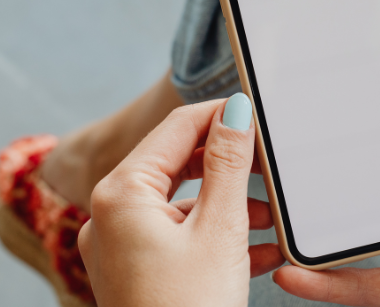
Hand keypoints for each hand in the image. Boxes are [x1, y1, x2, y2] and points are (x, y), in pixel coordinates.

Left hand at [78, 95, 284, 306]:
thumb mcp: (219, 228)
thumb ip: (228, 164)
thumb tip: (235, 112)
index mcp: (121, 194)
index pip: (176, 129)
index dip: (219, 114)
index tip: (255, 110)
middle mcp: (110, 214)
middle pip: (177, 165)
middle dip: (227, 166)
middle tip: (268, 165)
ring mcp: (120, 244)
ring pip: (181, 203)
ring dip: (227, 204)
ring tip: (268, 217)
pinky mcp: (134, 269)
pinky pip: (176, 236)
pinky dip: (213, 234)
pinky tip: (254, 246)